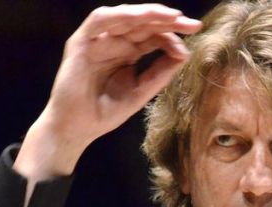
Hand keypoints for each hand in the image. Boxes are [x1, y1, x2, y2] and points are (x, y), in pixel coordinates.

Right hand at [15, 4, 201, 180]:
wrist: (78, 128)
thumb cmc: (106, 112)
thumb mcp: (142, 91)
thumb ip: (161, 72)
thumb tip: (184, 53)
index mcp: (129, 53)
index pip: (154, 36)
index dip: (173, 34)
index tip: (193, 39)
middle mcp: (115, 42)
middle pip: (143, 23)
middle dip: (167, 21)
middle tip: (191, 24)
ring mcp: (98, 40)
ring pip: (123, 17)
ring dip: (146, 14)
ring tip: (170, 16)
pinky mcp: (81, 42)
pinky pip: (98, 21)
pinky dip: (118, 15)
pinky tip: (137, 17)